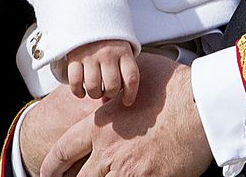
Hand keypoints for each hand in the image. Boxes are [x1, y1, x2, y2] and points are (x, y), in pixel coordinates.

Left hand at [39, 52, 212, 176]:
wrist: (199, 105)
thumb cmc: (172, 88)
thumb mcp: (135, 78)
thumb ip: (120, 87)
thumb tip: (118, 82)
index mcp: (101, 125)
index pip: (63, 150)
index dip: (51, 166)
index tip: (45, 173)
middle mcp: (109, 150)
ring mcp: (128, 170)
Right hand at [66, 40, 139, 105]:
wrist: (87, 14)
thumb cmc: (108, 39)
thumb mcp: (121, 47)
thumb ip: (122, 68)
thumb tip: (116, 98)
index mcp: (123, 51)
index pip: (131, 78)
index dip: (130, 95)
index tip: (127, 102)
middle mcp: (107, 53)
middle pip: (112, 86)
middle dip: (110, 93)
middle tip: (106, 90)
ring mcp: (90, 54)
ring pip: (94, 86)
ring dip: (94, 94)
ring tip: (94, 90)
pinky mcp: (74, 56)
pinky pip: (75, 81)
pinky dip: (78, 91)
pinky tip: (81, 92)